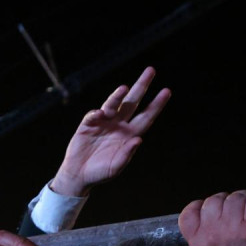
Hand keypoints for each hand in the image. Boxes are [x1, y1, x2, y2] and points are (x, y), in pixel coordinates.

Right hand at [51, 67, 170, 196]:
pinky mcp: (88, 124)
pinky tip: (100, 113)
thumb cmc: (100, 172)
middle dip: (141, 86)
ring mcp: (104, 122)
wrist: (79, 174)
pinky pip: (93, 115)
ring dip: (118, 96)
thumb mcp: (116, 167)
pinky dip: (96, 114)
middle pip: (133, 102)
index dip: (156, 104)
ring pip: (113, 104)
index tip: (166, 91)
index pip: (146, 116)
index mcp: (130, 134)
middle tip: (151, 70)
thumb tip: (138, 140)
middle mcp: (119, 124)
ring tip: (123, 88)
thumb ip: (127, 154)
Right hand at [179, 190, 245, 245]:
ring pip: (235, 197)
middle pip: (213, 200)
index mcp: (197, 242)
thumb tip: (211, 211)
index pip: (189, 212)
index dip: (200, 205)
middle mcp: (212, 234)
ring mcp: (232, 230)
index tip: (212, 209)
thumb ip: (204, 234)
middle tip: (236, 210)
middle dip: (226, 200)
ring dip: (245, 198)